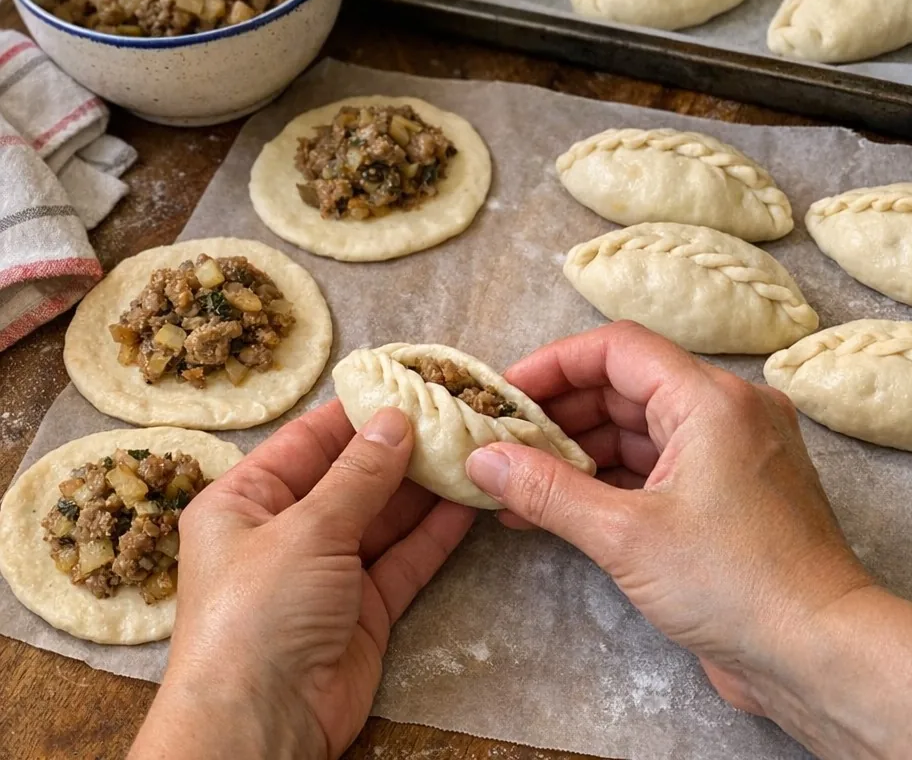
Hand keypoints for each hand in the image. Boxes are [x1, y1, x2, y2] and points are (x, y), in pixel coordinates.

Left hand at [130, 400, 474, 759]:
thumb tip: (396, 418)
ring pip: (384, 516)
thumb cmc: (260, 613)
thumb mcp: (306, 530)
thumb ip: (359, 475)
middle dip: (401, 448)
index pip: (309, 440)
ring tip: (471, 445)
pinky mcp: (364, 608)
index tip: (406, 380)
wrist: (260, 730)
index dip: (357, 411)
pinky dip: (435, 532)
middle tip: (454, 410)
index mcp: (246, 501)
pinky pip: (403, 558)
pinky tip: (470, 499)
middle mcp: (285, 530)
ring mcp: (327, 571)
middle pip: (352, 477)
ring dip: (425, 486)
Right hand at [465, 321, 870, 715]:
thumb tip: (483, 460)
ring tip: (516, 481)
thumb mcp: (626, 535)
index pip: (617, 349)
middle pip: (625, 387)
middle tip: (502, 442)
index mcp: (710, 398)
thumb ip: (547, 491)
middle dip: (559, 414)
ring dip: (579, 453)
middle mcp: (726, 410)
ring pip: (638, 430)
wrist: (822, 655)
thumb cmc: (736, 584)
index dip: (554, 364)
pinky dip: (610, 481)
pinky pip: (657, 466)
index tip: (505, 393)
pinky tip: (558, 507)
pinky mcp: (728, 492)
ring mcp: (730, 451)